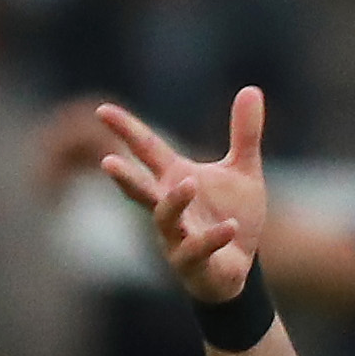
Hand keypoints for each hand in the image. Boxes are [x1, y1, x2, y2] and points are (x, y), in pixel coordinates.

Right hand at [94, 88, 267, 303]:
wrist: (240, 267)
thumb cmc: (232, 216)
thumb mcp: (243, 171)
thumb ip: (244, 134)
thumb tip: (252, 88)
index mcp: (174, 179)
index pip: (146, 150)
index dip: (125, 130)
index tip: (102, 111)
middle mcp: (169, 207)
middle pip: (140, 190)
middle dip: (124, 178)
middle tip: (106, 162)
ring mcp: (177, 238)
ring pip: (165, 220)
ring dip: (173, 201)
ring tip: (187, 183)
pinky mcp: (194, 264)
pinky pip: (197, 249)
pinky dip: (212, 237)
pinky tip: (229, 226)